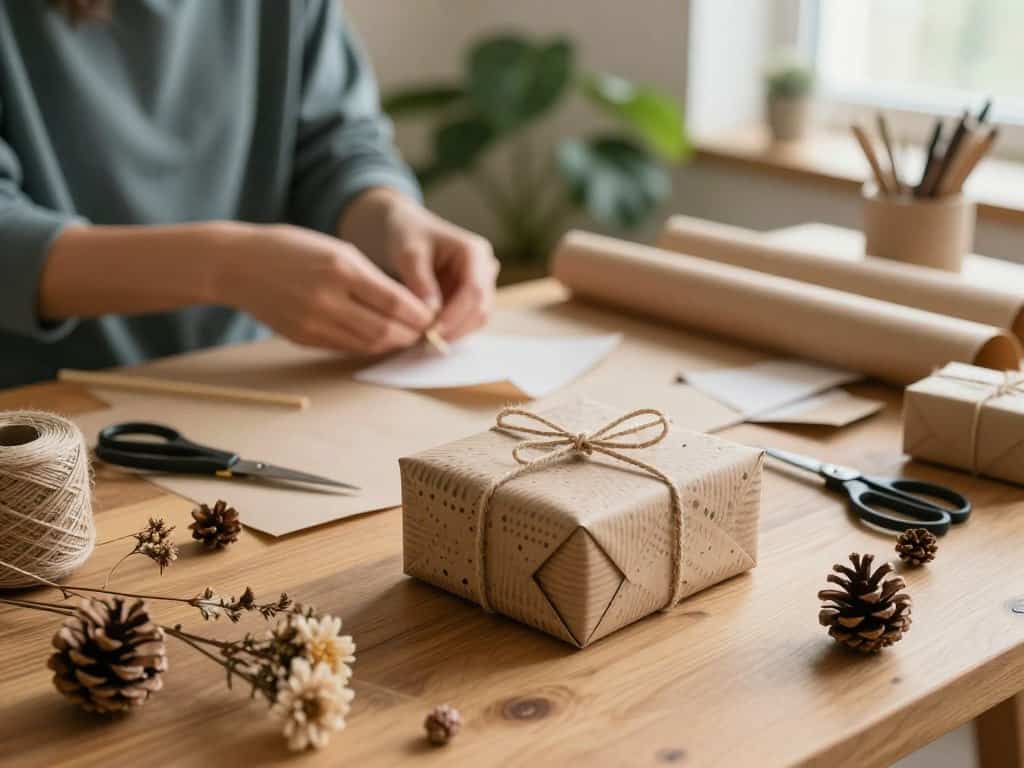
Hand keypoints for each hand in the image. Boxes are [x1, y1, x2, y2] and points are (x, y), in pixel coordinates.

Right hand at [215, 223, 433, 354]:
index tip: (433, 316)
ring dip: (392, 344)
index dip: (420, 315)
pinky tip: (378, 339)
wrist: (237, 264)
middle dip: (411, 335)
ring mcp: (313, 322)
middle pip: (385, 330)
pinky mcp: (303, 338)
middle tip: (425, 332)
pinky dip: (368, 346)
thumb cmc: (292, 249)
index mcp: (341, 268)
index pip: (395, 302)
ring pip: (368, 344)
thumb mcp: (337, 249)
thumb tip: (409, 306)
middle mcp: (328, 298)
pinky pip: (346, 348)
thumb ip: (372, 278)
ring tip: (406, 337)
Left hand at [339, 189, 499, 340]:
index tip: (432, 331)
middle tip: (427, 343)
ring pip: (477, 320)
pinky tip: (428, 335)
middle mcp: (485, 269)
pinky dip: (450, 331)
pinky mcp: (470, 299)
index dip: (456, 315)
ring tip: (425, 340)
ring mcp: (481, 285)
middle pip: (481, 309)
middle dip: (456, 328)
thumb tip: (431, 314)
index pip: (475, 291)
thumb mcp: (409, 254)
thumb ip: (420, 282)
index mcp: (475, 252)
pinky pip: (467, 322)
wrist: (407, 231)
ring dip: (454, 333)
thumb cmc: (408, 235)